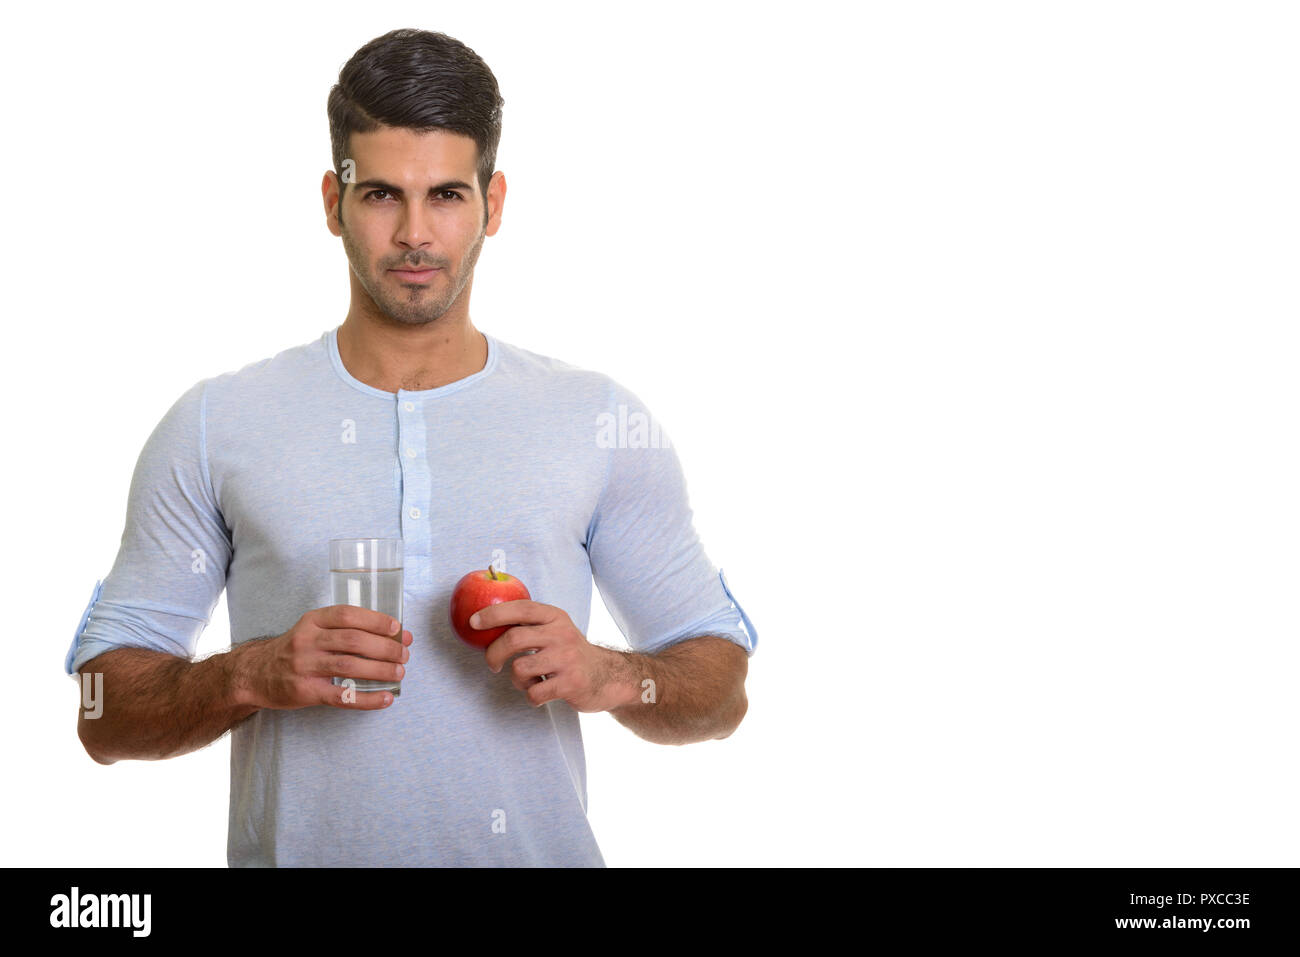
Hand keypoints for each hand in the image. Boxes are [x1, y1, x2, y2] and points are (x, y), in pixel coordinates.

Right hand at [234, 604, 411, 710]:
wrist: (255, 674)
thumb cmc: (294, 650)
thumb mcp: (312, 629)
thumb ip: (343, 629)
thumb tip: (390, 635)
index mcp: (312, 621)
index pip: (347, 615)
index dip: (375, 621)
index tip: (397, 628)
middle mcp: (307, 641)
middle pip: (353, 641)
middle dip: (385, 647)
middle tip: (404, 654)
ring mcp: (305, 667)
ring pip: (350, 666)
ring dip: (380, 670)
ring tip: (399, 673)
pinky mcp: (305, 692)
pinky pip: (341, 696)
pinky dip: (367, 699)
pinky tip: (385, 698)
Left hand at [477, 601, 635, 711]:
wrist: (608, 677)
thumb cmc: (570, 654)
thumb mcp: (556, 630)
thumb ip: (529, 625)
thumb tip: (485, 623)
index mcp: (555, 617)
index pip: (520, 607)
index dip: (493, 613)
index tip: (473, 622)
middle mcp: (562, 634)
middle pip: (514, 638)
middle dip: (494, 653)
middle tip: (492, 665)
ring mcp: (567, 659)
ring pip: (519, 669)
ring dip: (517, 680)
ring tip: (530, 680)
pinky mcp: (570, 683)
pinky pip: (533, 693)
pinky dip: (531, 696)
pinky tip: (543, 691)